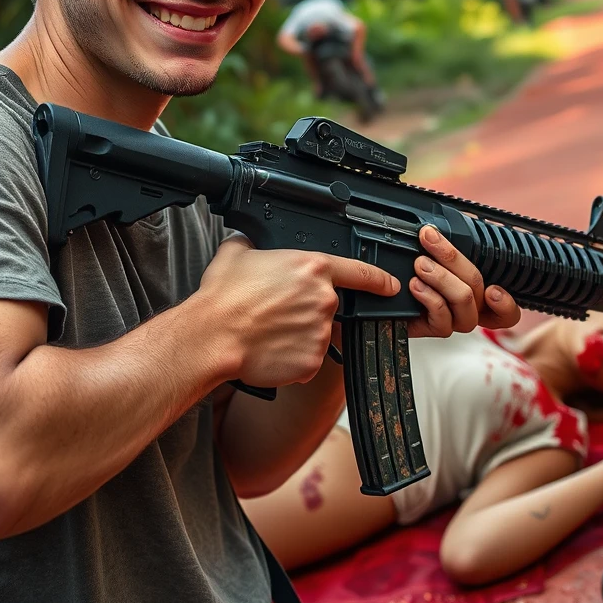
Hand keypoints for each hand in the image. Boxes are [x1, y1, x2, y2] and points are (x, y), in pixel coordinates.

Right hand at [197, 235, 398, 387]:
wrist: (212, 337)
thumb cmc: (223, 297)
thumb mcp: (238, 252)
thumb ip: (256, 244)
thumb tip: (252, 241)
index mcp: (312, 267)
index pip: (359, 271)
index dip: (378, 279)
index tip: (390, 285)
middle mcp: (323, 298)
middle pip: (327, 305)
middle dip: (306, 310)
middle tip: (276, 313)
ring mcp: (320, 331)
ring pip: (316, 333)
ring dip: (299, 334)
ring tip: (268, 332)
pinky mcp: (311, 360)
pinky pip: (307, 359)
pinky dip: (292, 358)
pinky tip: (270, 350)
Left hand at [409, 225, 520, 337]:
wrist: (384, 300)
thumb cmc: (411, 275)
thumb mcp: (433, 256)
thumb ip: (445, 248)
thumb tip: (441, 227)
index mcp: (477, 295)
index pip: (506, 310)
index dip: (505, 303)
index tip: (493, 290)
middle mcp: (469, 310)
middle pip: (477, 285)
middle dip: (452, 258)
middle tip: (429, 240)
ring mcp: (453, 320)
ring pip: (463, 298)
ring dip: (442, 277)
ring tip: (420, 264)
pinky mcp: (434, 327)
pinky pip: (441, 314)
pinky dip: (429, 296)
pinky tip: (415, 285)